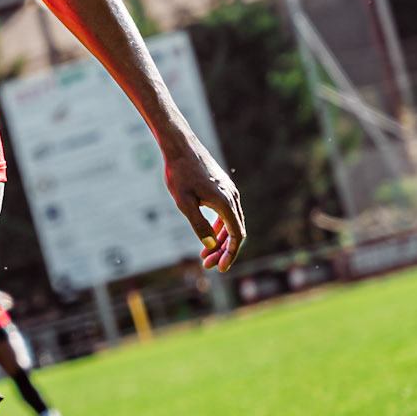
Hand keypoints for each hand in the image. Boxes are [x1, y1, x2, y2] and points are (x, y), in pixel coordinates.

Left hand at [164, 140, 244, 271]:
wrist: (181, 147)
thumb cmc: (180, 174)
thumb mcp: (184, 203)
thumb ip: (198, 224)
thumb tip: (210, 245)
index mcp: (225, 202)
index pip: (236, 235)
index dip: (230, 254)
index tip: (221, 269)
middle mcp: (232, 197)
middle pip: (235, 232)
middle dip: (223, 251)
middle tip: (208, 265)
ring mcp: (230, 192)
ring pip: (231, 223)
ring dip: (221, 241)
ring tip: (205, 255)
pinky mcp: (223, 188)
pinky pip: (227, 213)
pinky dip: (219, 227)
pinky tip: (208, 236)